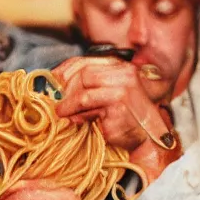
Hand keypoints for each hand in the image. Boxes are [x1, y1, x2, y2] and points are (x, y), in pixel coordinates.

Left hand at [52, 56, 171, 152]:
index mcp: (121, 67)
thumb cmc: (125, 117)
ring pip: (83, 89)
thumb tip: (59, 86)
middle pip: (83, 73)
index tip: (53, 79)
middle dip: (66, 88)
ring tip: (61, 112)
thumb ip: (89, 87)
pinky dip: (76, 112)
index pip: (87, 61)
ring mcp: (123, 88)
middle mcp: (124, 74)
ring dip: (67, 103)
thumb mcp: (107, 96)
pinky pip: (87, 105)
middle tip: (58, 102)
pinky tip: (74, 119)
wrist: (147, 139)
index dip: (65, 69)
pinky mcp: (118, 104)